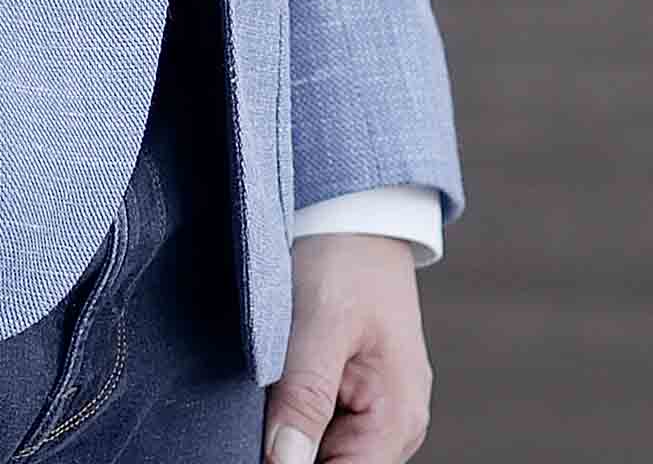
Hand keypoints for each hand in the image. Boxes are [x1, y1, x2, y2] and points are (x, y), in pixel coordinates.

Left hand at [261, 231, 429, 463]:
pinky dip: (291, 420)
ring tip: (266, 391)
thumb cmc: (345, 259)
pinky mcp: (356, 400)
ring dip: (286, 437)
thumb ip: (305, 400)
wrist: (358, 214)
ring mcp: (377, 417)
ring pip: (322, 455)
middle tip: (255, 410)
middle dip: (286, 451)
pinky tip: (273, 389)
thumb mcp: (319, 325)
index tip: (255, 442)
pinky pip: (320, 433)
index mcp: (397, 419)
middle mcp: (396, 428)